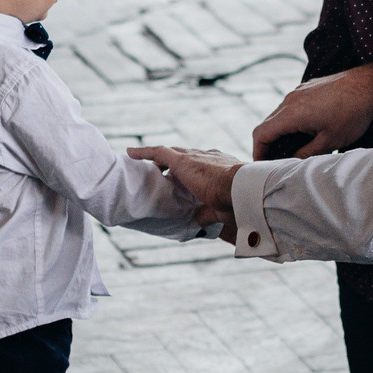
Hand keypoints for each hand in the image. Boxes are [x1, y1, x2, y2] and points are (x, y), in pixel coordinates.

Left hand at [128, 146, 243, 225]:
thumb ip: (208, 214)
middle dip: (175, 161)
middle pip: (186, 155)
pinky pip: (158, 152)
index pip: (202, 164)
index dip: (192, 169)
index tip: (186, 175)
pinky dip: (144, 152)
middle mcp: (208, 156)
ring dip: (159, 158)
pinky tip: (131, 153)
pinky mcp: (182, 160)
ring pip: (171, 153)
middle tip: (163, 171)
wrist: (241, 188)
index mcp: (221, 166)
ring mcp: (194, 157)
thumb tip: (199, 220)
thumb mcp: (222, 210)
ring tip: (145, 163)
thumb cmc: (239, 201)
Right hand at [252, 64, 372, 159]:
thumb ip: (306, 154)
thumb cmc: (352, 113)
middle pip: (268, 124)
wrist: (370, 84)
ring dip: (282, 132)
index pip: (261, 134)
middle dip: (269, 144)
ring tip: (294, 147)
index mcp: (292, 113)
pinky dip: (292, 120)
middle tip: (277, 160)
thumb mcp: (330, 141)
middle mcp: (290, 100)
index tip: (262, 165)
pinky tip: (307, 130)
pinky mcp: (308, 88)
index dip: (258, 152)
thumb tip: (291, 163)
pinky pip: (292, 106)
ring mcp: (299, 91)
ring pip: (280, 115)